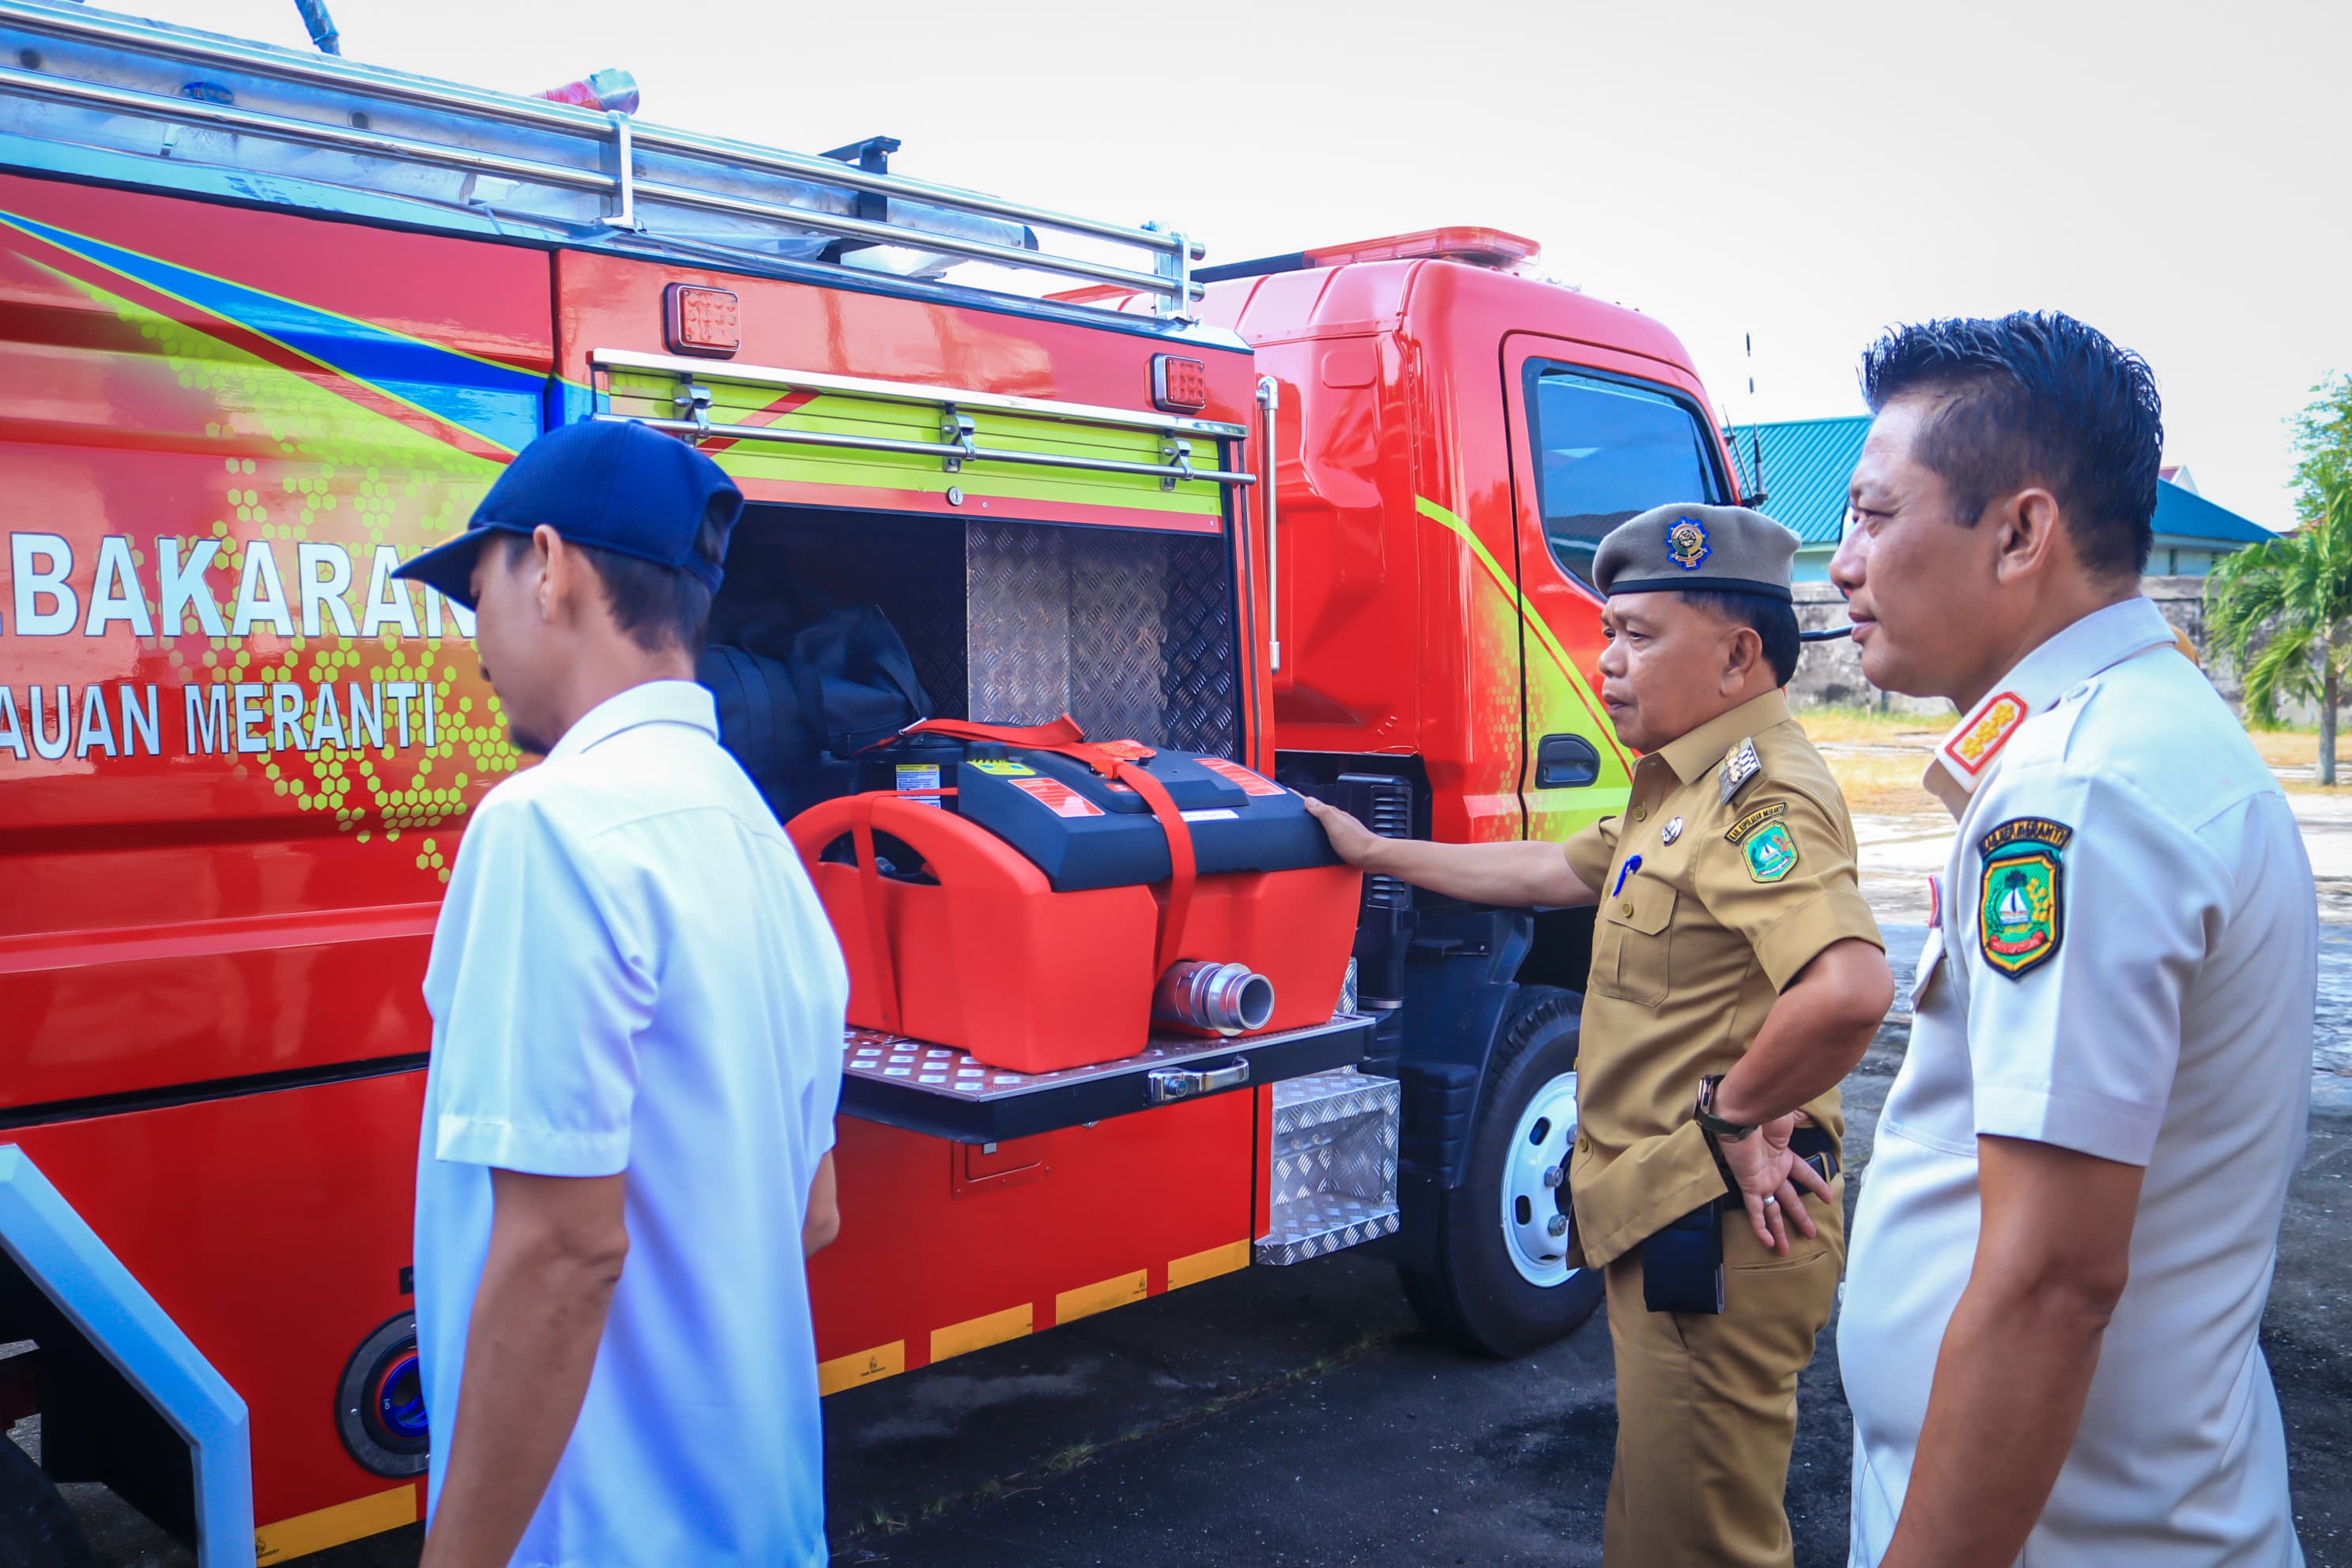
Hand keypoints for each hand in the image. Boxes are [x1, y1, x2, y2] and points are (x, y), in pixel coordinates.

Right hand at [1302, 796, 1383, 868]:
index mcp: (1334, 814)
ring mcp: (1343, 829)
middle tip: (1294, 807)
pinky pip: (1329, 831)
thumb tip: (1309, 800)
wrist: (1374, 858)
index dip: (1302, 799)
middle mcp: (1339, 819)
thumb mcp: (1336, 827)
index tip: (1291, 794)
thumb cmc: (1356, 845)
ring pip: (1325, 821)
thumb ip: (1323, 812)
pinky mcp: (1345, 840)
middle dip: (1307, 808)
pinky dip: (1322, 830)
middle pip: (1319, 810)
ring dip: (1315, 819)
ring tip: (1305, 820)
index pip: (1315, 803)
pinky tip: (1320, 837)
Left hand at [1715, 1111, 1832, 1254]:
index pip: (1804, 1174)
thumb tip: (1807, 1114)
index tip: (1828, 1198)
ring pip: (1772, 1211)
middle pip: (1790, 1200)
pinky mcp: (1749, 1186)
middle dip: (1800, 1218)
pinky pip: (1755, 1211)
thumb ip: (1798, 1119)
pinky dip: (1761, 1227)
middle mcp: (1773, 1172)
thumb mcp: (1788, 1117)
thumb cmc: (1763, 1113)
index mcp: (1784, 1156)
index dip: (1817, 1186)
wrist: (1740, 1116)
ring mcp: (1761, 1181)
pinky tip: (1768, 1242)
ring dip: (1780, 1231)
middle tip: (1810, 1234)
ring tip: (1786, 1250)